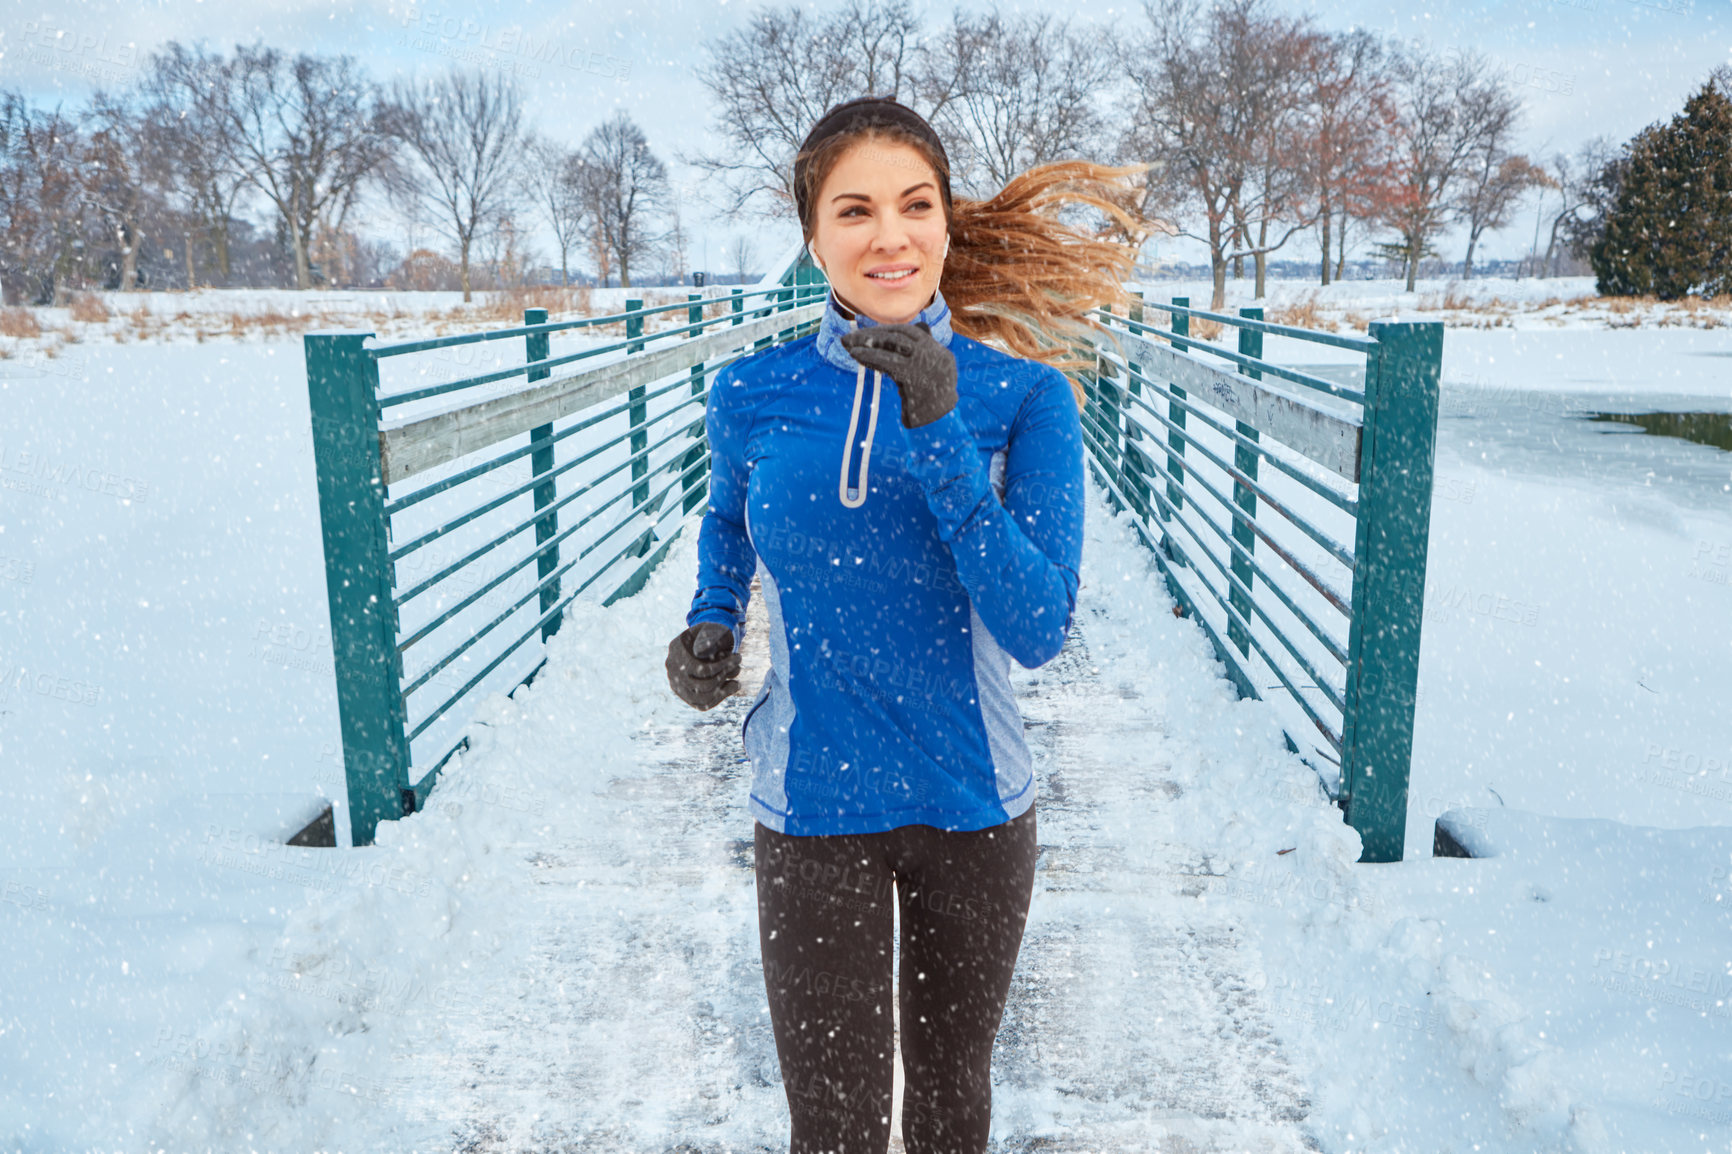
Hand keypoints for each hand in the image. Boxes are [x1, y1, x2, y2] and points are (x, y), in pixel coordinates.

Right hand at [665, 622, 740, 709]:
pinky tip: (732, 686)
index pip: (700, 668)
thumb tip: (700, 653)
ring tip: (737, 681)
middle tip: (737, 666)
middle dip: (724, 677)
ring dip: (723, 692)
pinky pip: (702, 705)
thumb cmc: (714, 632)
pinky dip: (720, 698)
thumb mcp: (714, 629)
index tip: (739, 657)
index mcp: (676, 648)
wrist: (709, 638)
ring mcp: (676, 683)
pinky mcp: (685, 694)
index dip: (722, 666)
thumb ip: (709, 638)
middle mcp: (672, 668)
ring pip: (700, 700)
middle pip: (700, 687)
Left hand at [839, 321, 957, 428]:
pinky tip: (854, 354)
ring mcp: (925, 364)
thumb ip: (920, 357)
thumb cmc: (931, 404)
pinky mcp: (912, 374)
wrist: (938, 425)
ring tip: (848, 343)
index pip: (912, 332)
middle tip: (852, 336)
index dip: (888, 330)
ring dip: (868, 341)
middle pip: (900, 335)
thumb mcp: (928, 378)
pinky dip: (869, 354)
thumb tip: (916, 329)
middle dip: (874, 334)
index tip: (870, 333)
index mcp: (941, 354)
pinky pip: (887, 360)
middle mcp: (935, 354)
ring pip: (893, 344)